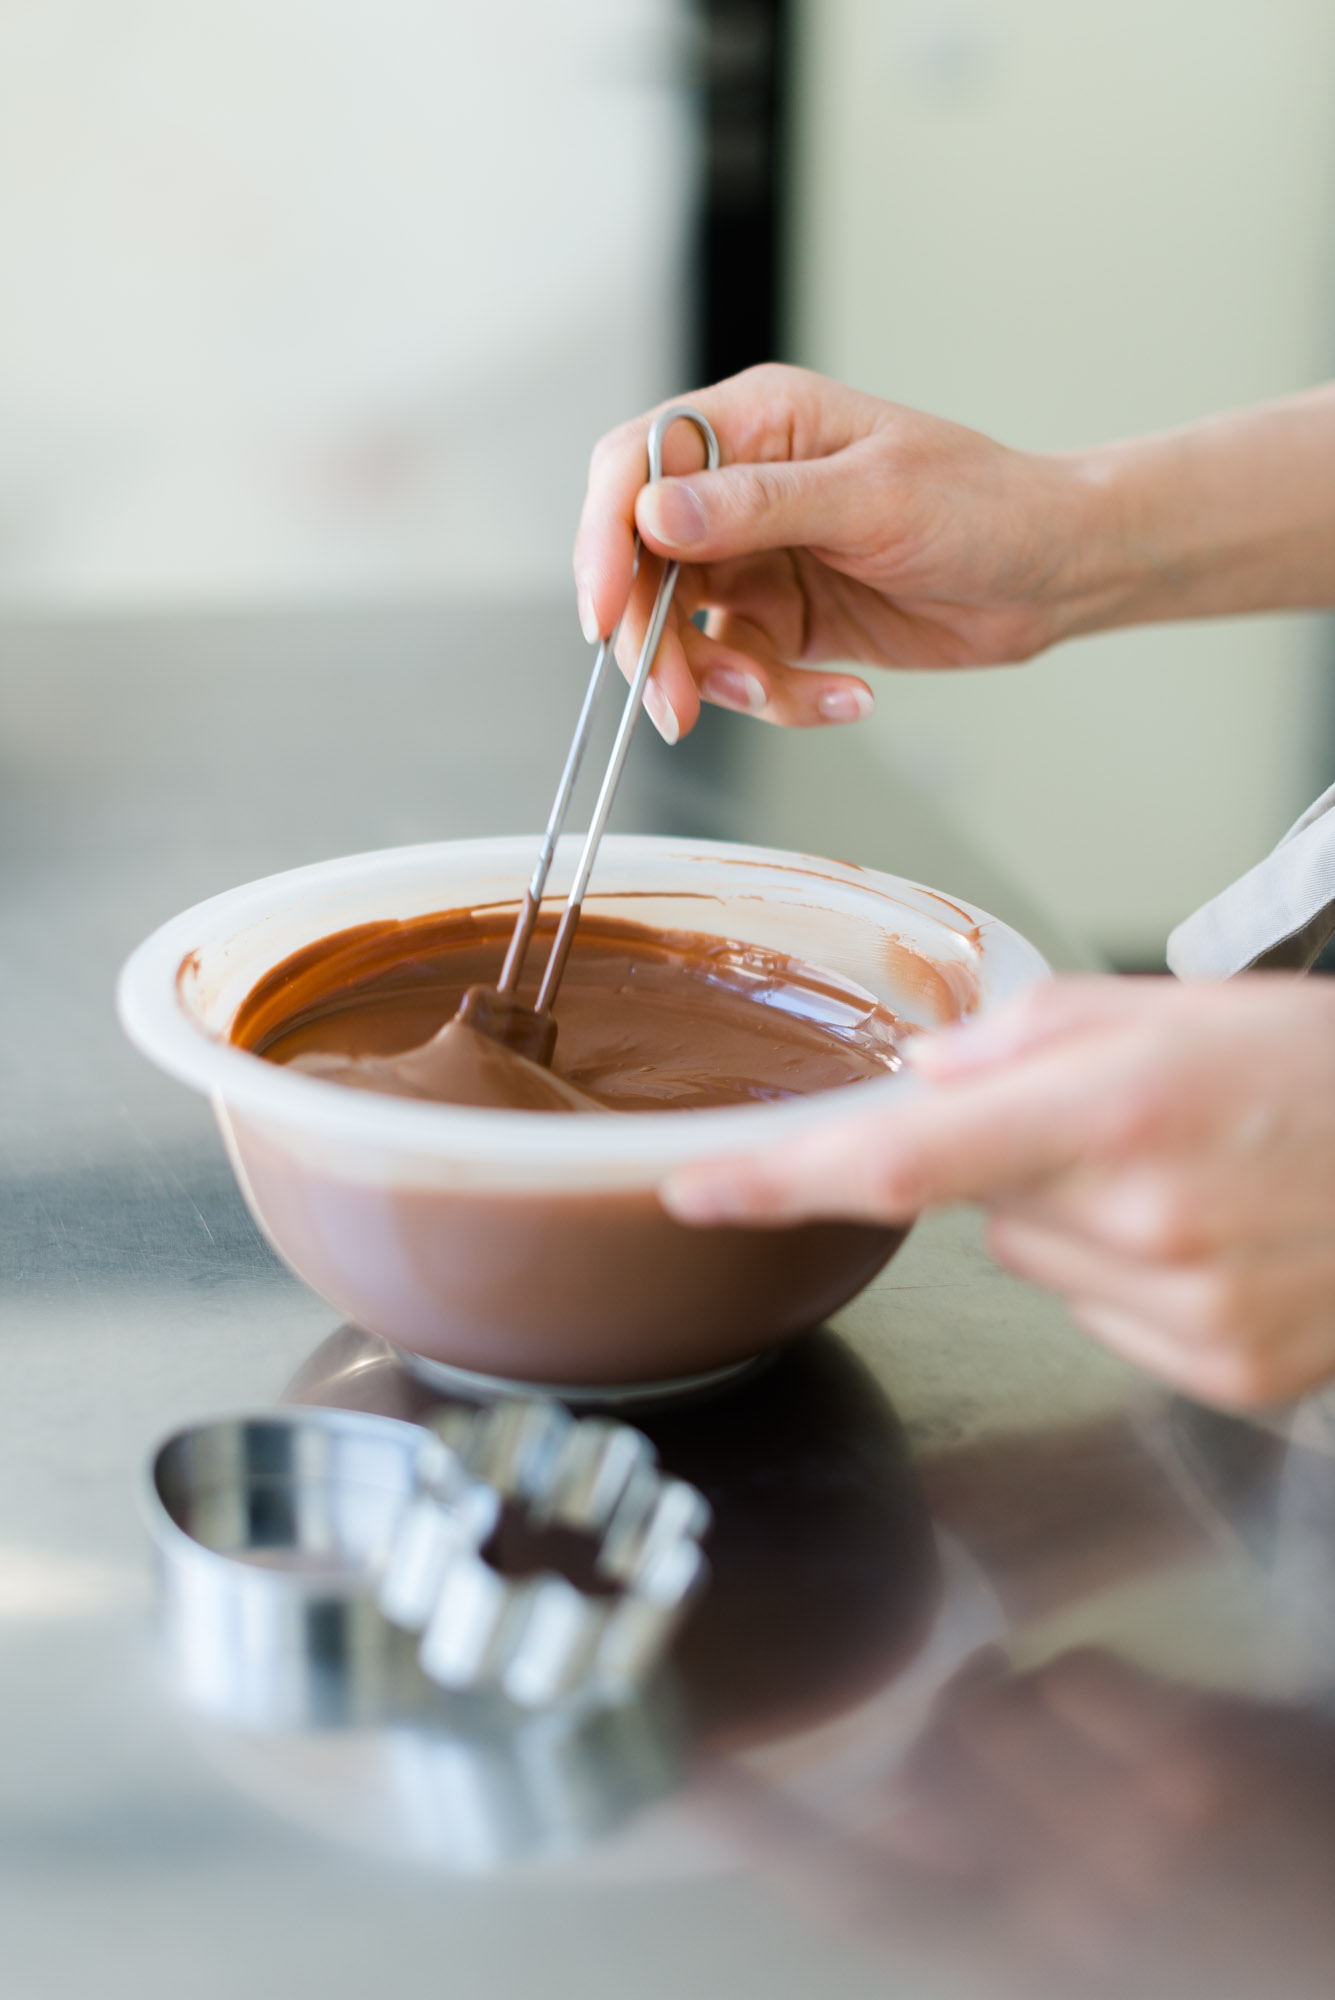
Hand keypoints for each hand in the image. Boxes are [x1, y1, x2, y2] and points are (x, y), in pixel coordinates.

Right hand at [573, 364, 1097, 740]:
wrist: (1054, 574)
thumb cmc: (985, 506)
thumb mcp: (874, 498)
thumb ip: (759, 506)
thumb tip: (654, 514)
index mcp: (755, 425)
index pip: (633, 467)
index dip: (603, 539)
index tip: (602, 612)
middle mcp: (740, 490)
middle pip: (641, 565)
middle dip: (654, 640)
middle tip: (676, 703)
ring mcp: (757, 559)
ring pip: (682, 632)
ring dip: (719, 682)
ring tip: (783, 697)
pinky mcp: (782, 621)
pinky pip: (743, 672)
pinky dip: (781, 700)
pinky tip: (846, 698)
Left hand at [662, 975, 1334, 1406]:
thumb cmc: (1326, 1075)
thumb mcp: (1180, 1007)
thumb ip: (1030, 1033)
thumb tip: (926, 1081)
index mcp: (1118, 1109)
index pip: (904, 1159)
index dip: (785, 1179)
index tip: (698, 1188)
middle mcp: (1144, 1223)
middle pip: (978, 1212)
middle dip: (1014, 1166)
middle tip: (1122, 1128)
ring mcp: (1187, 1313)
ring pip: (1039, 1269)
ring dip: (1078, 1226)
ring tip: (1189, 1181)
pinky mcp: (1223, 1374)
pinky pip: (1108, 1323)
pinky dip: (1135, 1281)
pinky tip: (1217, 1239)